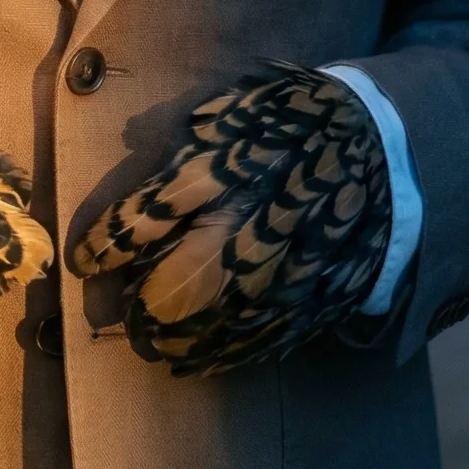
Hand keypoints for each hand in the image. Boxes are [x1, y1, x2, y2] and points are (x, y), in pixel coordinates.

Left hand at [70, 64, 390, 374]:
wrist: (385, 150)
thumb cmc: (300, 120)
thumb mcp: (241, 106)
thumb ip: (190, 131)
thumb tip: (141, 143)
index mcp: (215, 176)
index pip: (140, 221)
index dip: (104, 247)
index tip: (83, 262)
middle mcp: (240, 230)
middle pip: (169, 286)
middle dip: (136, 305)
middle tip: (115, 311)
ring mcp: (275, 273)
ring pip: (207, 325)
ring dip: (170, 340)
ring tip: (149, 344)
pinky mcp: (307, 301)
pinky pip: (253, 341)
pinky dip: (218, 357)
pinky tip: (193, 362)